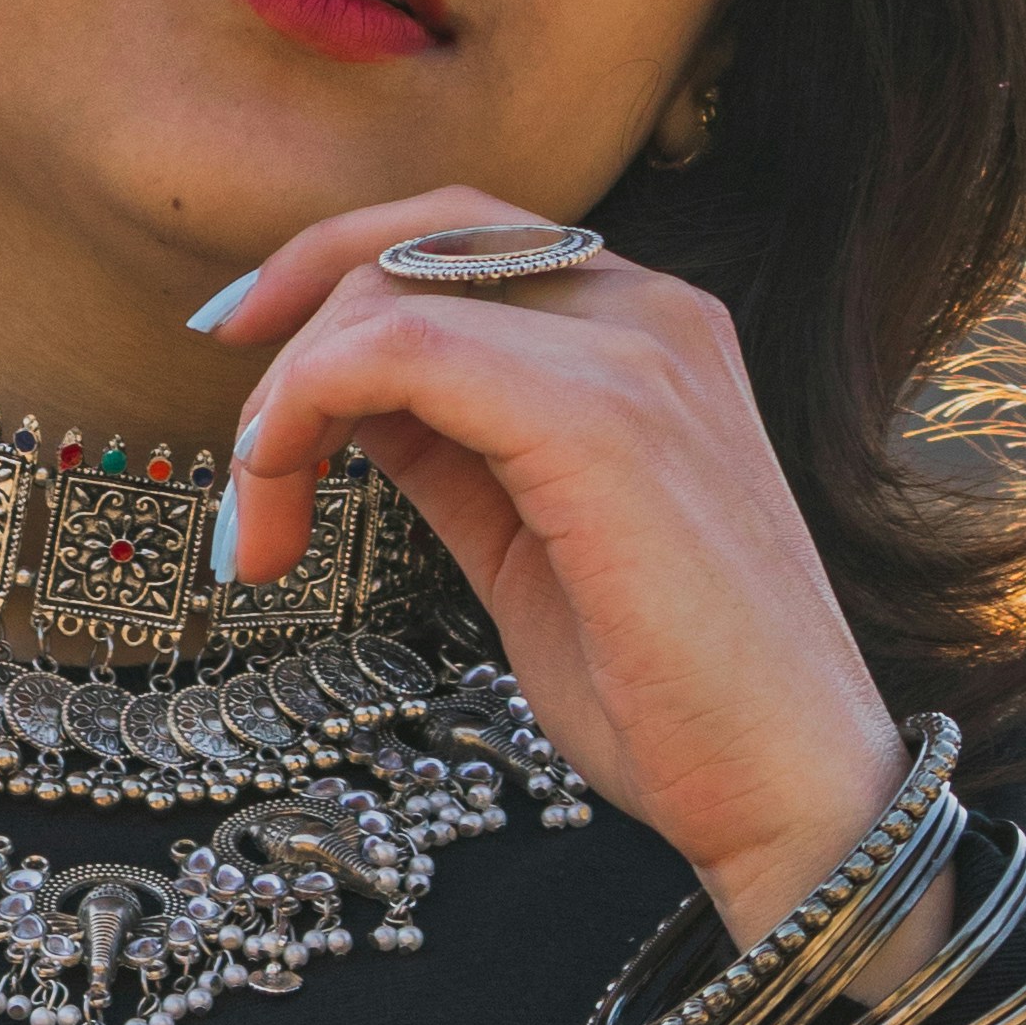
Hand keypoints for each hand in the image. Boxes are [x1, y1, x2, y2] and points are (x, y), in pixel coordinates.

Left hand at [201, 191, 941, 952]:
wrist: (791, 793)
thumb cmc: (669, 691)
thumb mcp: (526, 540)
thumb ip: (450, 447)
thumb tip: (341, 399)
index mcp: (649, 329)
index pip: (464, 231)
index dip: (333, 269)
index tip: (242, 350)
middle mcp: (651, 311)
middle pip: (419, 236)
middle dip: (292, 318)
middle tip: (234, 452)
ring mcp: (635, 353)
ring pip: (391, 295)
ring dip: (284, 401)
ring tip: (255, 532)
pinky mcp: (598, 418)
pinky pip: (396, 352)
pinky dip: (303, 411)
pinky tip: (277, 506)